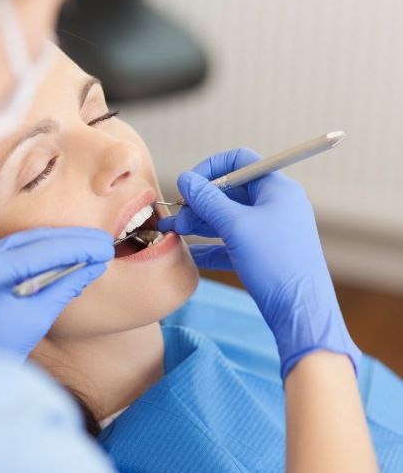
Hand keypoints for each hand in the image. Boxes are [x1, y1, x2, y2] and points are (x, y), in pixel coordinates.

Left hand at [0, 227, 113, 361]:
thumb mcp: (38, 317)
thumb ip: (67, 285)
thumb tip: (96, 264)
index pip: (43, 250)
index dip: (79, 247)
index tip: (106, 248)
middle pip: (33, 238)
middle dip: (72, 240)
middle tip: (103, 241)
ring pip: (24, 240)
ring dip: (58, 243)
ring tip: (90, 244)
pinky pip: (13, 249)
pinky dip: (40, 251)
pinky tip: (65, 253)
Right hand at [158, 148, 360, 379]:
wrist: (300, 311)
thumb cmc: (274, 263)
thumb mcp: (236, 226)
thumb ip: (207, 200)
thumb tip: (184, 178)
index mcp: (276, 189)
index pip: (240, 161)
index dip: (211, 168)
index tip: (188, 185)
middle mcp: (274, 205)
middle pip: (229, 191)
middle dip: (199, 202)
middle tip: (175, 218)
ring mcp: (269, 230)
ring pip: (227, 218)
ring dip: (199, 223)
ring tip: (173, 233)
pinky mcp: (262, 253)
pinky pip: (231, 242)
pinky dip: (210, 245)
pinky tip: (190, 254)